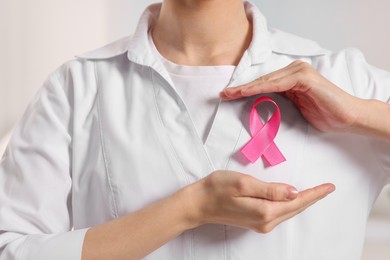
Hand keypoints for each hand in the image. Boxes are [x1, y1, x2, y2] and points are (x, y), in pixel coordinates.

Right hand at [187, 170, 334, 232]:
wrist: (198, 203)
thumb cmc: (217, 188)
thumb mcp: (244, 183)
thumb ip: (270, 189)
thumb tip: (294, 192)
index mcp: (265, 211)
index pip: (297, 201)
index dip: (315, 194)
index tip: (330, 187)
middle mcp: (266, 221)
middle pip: (295, 209)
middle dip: (313, 198)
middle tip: (328, 188)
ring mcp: (260, 223)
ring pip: (289, 212)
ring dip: (303, 202)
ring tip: (316, 192)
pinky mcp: (255, 221)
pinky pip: (280, 213)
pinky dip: (291, 206)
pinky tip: (294, 200)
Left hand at [221, 61, 361, 132]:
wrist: (347, 117)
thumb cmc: (324, 114)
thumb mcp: (296, 108)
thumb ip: (281, 101)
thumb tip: (261, 104)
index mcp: (291, 78)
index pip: (264, 84)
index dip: (245, 90)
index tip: (229, 96)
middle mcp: (294, 71)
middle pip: (262, 80)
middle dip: (241, 88)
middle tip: (223, 94)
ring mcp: (299, 72)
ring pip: (267, 81)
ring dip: (246, 88)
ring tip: (230, 94)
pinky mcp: (304, 77)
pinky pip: (277, 84)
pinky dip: (260, 88)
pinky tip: (247, 92)